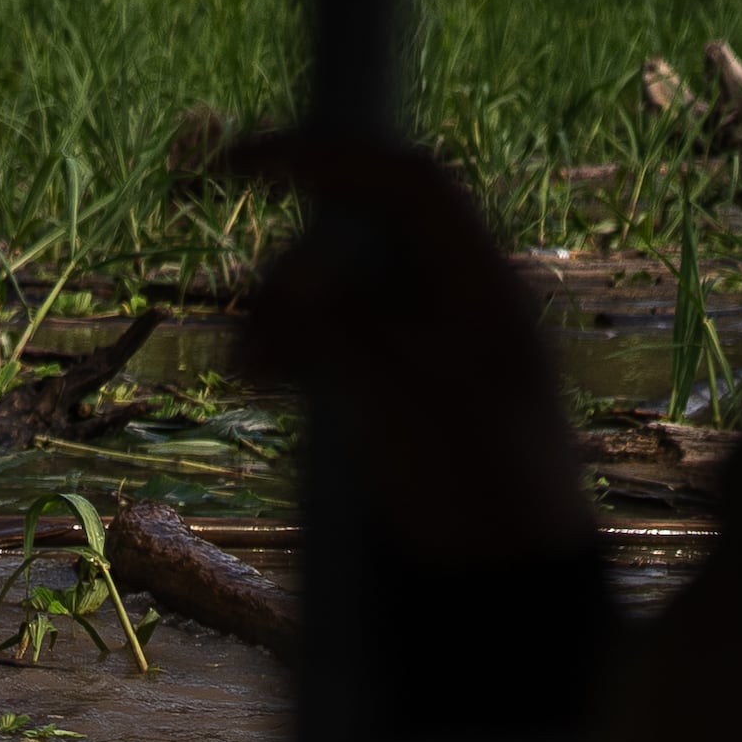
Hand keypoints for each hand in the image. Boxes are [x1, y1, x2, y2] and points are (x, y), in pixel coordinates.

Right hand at [221, 131, 594, 564]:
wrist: (501, 586)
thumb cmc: (479, 500)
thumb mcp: (409, 413)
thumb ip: (347, 337)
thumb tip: (288, 284)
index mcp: (486, 288)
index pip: (409, 182)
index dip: (328, 155)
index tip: (241, 163)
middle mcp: (458, 297)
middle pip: (357, 230)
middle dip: (289, 265)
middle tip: (249, 333)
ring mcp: (427, 337)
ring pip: (334, 283)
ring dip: (280, 312)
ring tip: (251, 372)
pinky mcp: (397, 377)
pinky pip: (330, 329)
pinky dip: (289, 342)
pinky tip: (261, 376)